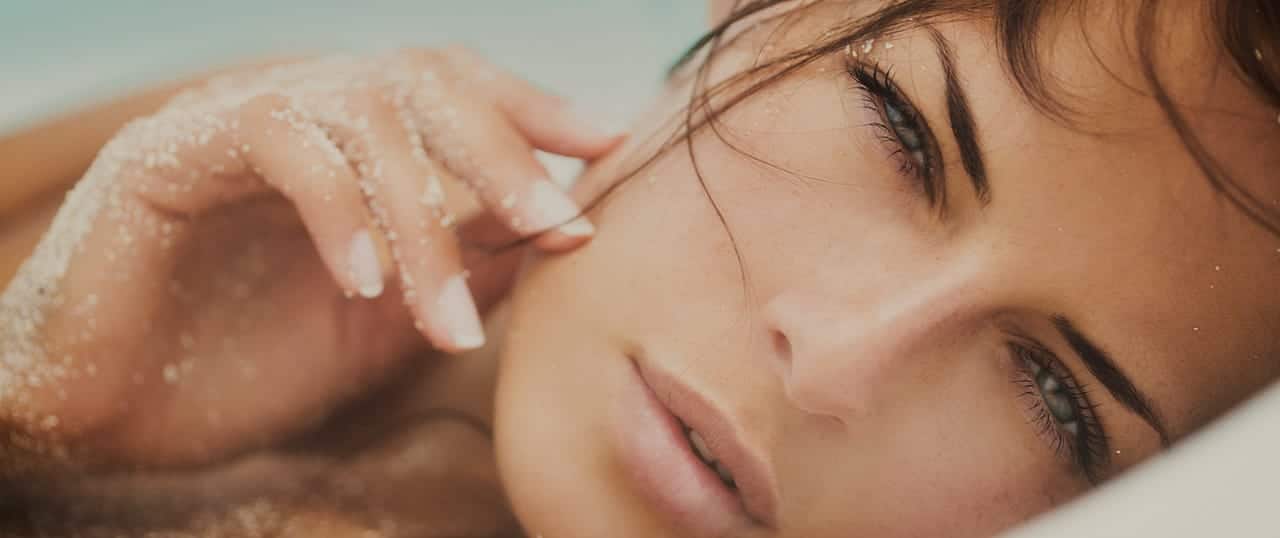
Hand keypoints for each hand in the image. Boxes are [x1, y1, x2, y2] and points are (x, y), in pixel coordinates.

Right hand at [0, 48, 619, 469]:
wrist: (114, 409)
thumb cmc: (252, 362)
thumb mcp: (391, 317)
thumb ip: (470, 264)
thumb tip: (563, 229)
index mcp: (353, 140)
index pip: (455, 89)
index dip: (532, 108)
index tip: (605, 144)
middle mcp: (301, 110)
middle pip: (421, 82)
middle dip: (501, 153)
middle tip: (558, 225)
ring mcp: (235, 119)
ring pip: (359, 116)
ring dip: (423, 218)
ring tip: (448, 318)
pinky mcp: (169, 150)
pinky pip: (275, 143)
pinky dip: (335, 211)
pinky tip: (361, 285)